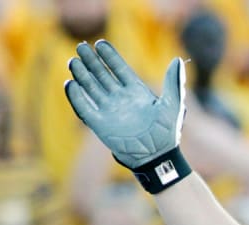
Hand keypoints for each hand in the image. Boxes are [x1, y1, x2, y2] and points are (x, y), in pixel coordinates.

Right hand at [65, 40, 185, 169]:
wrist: (157, 156)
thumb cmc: (167, 132)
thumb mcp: (173, 104)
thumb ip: (174, 82)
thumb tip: (178, 60)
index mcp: (136, 92)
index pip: (119, 69)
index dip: (109, 57)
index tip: (100, 44)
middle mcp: (120, 99)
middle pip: (101, 75)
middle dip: (91, 61)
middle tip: (81, 47)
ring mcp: (109, 110)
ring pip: (91, 88)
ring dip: (82, 75)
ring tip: (73, 61)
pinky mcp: (99, 124)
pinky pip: (84, 107)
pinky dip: (76, 96)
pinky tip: (70, 83)